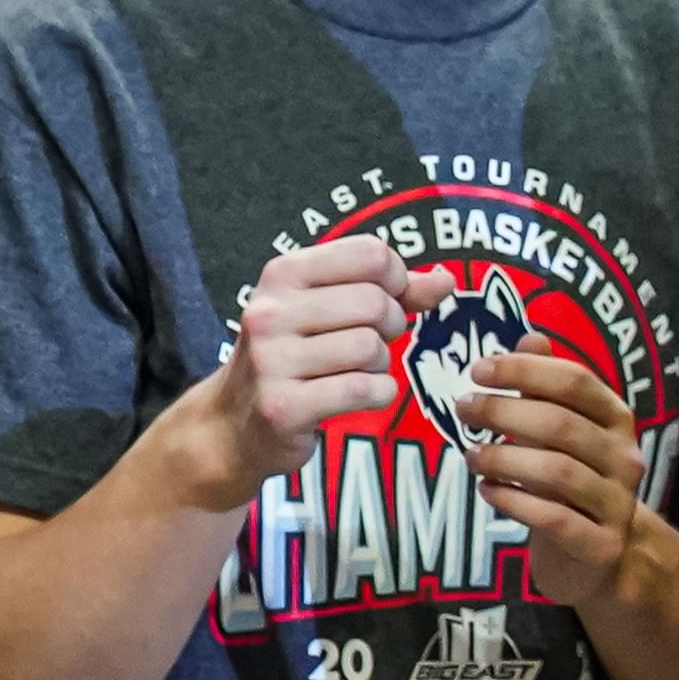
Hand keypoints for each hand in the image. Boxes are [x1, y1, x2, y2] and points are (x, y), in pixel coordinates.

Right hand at [182, 238, 418, 507]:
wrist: (232, 425)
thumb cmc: (294, 356)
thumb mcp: (330, 309)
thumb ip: (393, 291)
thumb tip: (445, 281)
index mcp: (282, 274)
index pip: (370, 254)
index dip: (396, 279)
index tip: (386, 299)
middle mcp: (270, 312)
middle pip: (375, 303)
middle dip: (390, 325)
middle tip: (371, 342)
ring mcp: (271, 361)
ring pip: (371, 348)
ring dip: (380, 364)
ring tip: (355, 370)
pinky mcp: (283, 407)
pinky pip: (364, 389)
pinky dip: (377, 393)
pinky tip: (356, 395)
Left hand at [464, 345, 649, 605]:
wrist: (603, 556)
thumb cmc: (574, 482)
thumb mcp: (565, 429)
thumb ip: (548, 386)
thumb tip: (529, 338)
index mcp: (617, 418)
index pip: (576, 382)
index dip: (525, 371)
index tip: (478, 369)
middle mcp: (624, 456)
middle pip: (561, 424)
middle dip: (504, 412)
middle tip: (463, 407)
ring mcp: (616, 502)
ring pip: (557, 471)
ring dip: (504, 458)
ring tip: (470, 455)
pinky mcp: (600, 544)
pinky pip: (553, 518)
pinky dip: (514, 502)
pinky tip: (487, 490)